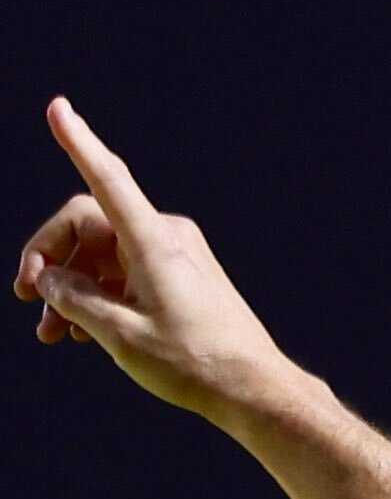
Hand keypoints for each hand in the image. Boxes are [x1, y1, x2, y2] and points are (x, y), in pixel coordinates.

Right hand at [14, 98, 292, 423]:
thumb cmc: (196, 364)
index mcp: (152, 241)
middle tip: (28, 301)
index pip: (105, 178)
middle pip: (89, 227)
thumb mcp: (120, 335)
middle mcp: (166, 237)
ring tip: (53, 333)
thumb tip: (50, 279)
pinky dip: (101, 294)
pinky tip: (82, 330)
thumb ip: (74, 300)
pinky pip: (128, 272)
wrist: (254, 390)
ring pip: (105, 256)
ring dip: (73, 287)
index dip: (78, 142)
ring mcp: (177, 257)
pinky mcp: (183, 278)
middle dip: (52, 262)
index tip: (58, 108)